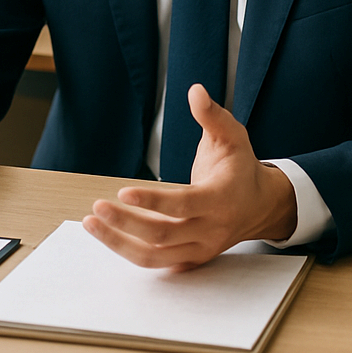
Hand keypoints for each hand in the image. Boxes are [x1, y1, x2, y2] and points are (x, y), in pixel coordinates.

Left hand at [83, 84, 296, 268]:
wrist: (260, 205)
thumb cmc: (241, 166)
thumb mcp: (232, 135)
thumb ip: (212, 115)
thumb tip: (195, 90)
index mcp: (220, 199)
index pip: (183, 205)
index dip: (152, 201)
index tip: (122, 192)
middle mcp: (210, 230)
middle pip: (163, 235)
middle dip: (126, 223)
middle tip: (97, 207)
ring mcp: (199, 249)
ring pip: (155, 257)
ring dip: (119, 243)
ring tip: (91, 223)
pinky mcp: (190, 259)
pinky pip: (156, 262)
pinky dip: (128, 251)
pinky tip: (106, 235)